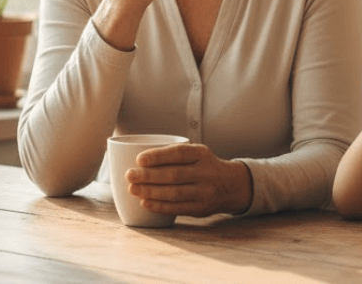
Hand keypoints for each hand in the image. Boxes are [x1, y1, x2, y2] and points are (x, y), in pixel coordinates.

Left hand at [126, 143, 253, 216]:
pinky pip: (177, 208)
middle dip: (148, 176)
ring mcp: (204, 192)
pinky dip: (159, 206)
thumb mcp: (197, 154)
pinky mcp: (201, 208)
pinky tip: (145, 203)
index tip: (139, 159)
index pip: (179, 153)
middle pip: (174, 175)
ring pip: (174, 193)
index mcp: (202, 154)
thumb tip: (137, 160)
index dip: (158, 156)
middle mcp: (206, 172)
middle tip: (129, 175)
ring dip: (150, 192)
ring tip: (133, 189)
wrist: (231, 185)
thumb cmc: (203, 167)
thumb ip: (175, 155)